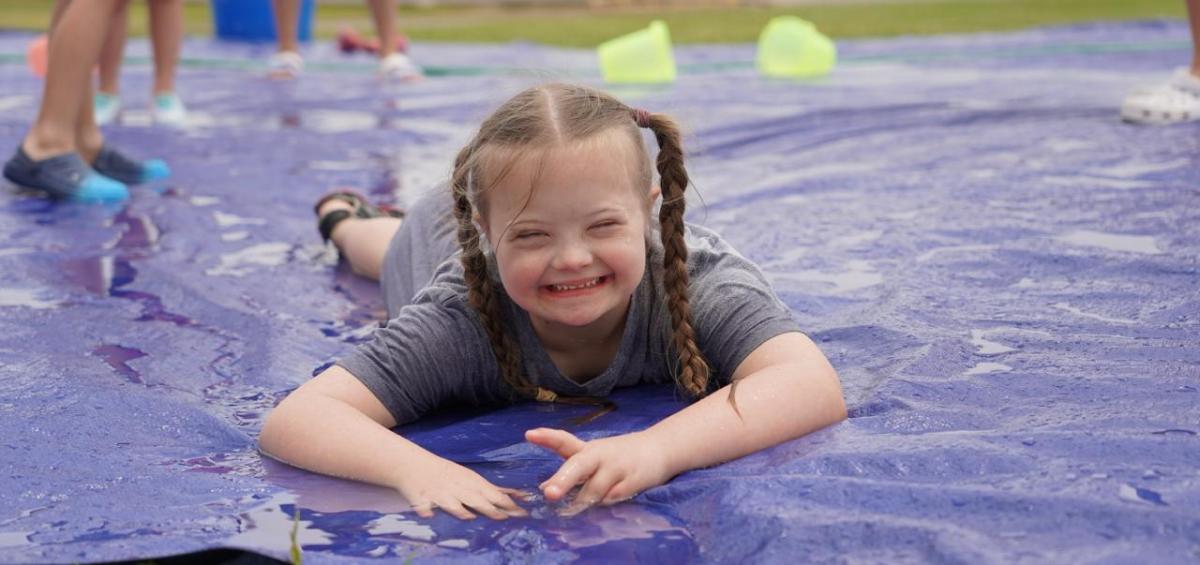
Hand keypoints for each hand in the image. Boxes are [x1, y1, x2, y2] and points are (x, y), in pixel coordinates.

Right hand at [395, 453, 527, 519]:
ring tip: (469, 517)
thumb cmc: (448, 475)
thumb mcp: (472, 480)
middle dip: (491, 509)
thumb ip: (493, 491)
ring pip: (452, 503)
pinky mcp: (420, 498)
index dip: (508, 505)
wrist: (414, 464)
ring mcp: (440, 493)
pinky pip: (422, 505)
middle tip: (503, 519)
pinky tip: (428, 515)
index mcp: (472, 483)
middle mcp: (459, 489)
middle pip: (477, 501)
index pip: (494, 495)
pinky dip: (425, 510)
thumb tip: (519, 497)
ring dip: (460, 510)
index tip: (524, 514)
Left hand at [525, 428, 671, 515]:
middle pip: (578, 466)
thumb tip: (543, 488)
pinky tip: (609, 500)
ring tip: (576, 509)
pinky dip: (609, 501)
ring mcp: (617, 467)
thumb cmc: (618, 457)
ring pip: (596, 489)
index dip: (547, 437)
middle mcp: (600, 456)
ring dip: (585, 500)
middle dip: (563, 480)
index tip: (529, 434)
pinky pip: (616, 496)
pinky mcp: (634, 479)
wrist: (658, 448)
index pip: (565, 441)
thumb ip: (571, 471)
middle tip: (549, 493)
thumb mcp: (593, 458)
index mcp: (587, 450)